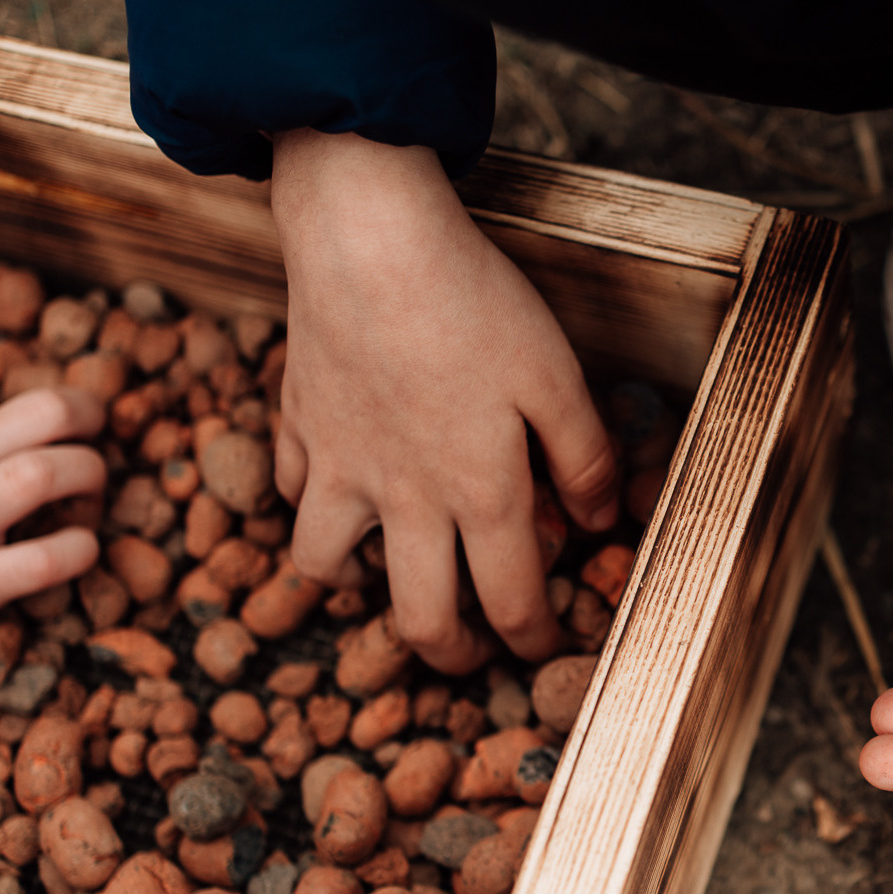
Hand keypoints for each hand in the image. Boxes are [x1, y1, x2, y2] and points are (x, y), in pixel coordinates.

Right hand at [0, 376, 104, 672]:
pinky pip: (49, 558)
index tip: (6, 435)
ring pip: (54, 473)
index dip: (2, 410)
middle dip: (83, 413)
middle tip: (94, 429)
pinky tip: (79, 549)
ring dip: (90, 476)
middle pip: (44, 411)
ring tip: (92, 491)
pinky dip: (80, 550)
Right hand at [270, 130, 616, 672]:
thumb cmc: (474, 303)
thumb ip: (584, 459)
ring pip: (328, 568)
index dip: (535, 638)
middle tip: (472, 653)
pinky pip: (293, 492)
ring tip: (390, 574)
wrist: (367, 239)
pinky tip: (338, 489)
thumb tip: (599, 523)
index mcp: (481, 493)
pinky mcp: (299, 425)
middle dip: (453, 654)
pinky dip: (313, 504)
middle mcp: (405, 499)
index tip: (548, 646)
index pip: (512, 603)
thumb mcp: (557, 377)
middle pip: (421, 618)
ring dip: (360, 589)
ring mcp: (341, 467)